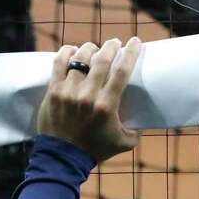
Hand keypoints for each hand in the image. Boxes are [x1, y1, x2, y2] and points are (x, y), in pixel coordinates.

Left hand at [37, 37, 141, 161]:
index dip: (130, 53)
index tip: (135, 41)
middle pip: (101, 59)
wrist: (63, 157)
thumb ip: (136, 129)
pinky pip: (59, 63)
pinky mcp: (53, 91)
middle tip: (115, 42)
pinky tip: (73, 50)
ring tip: (95, 48)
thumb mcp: (124, 142)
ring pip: (80, 58)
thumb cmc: (96, 150)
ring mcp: (68, 92)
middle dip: (111, 46)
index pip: (121, 72)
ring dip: (90, 48)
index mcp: (107, 106)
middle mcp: (87, 95)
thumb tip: (144, 117)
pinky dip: (66, 52)